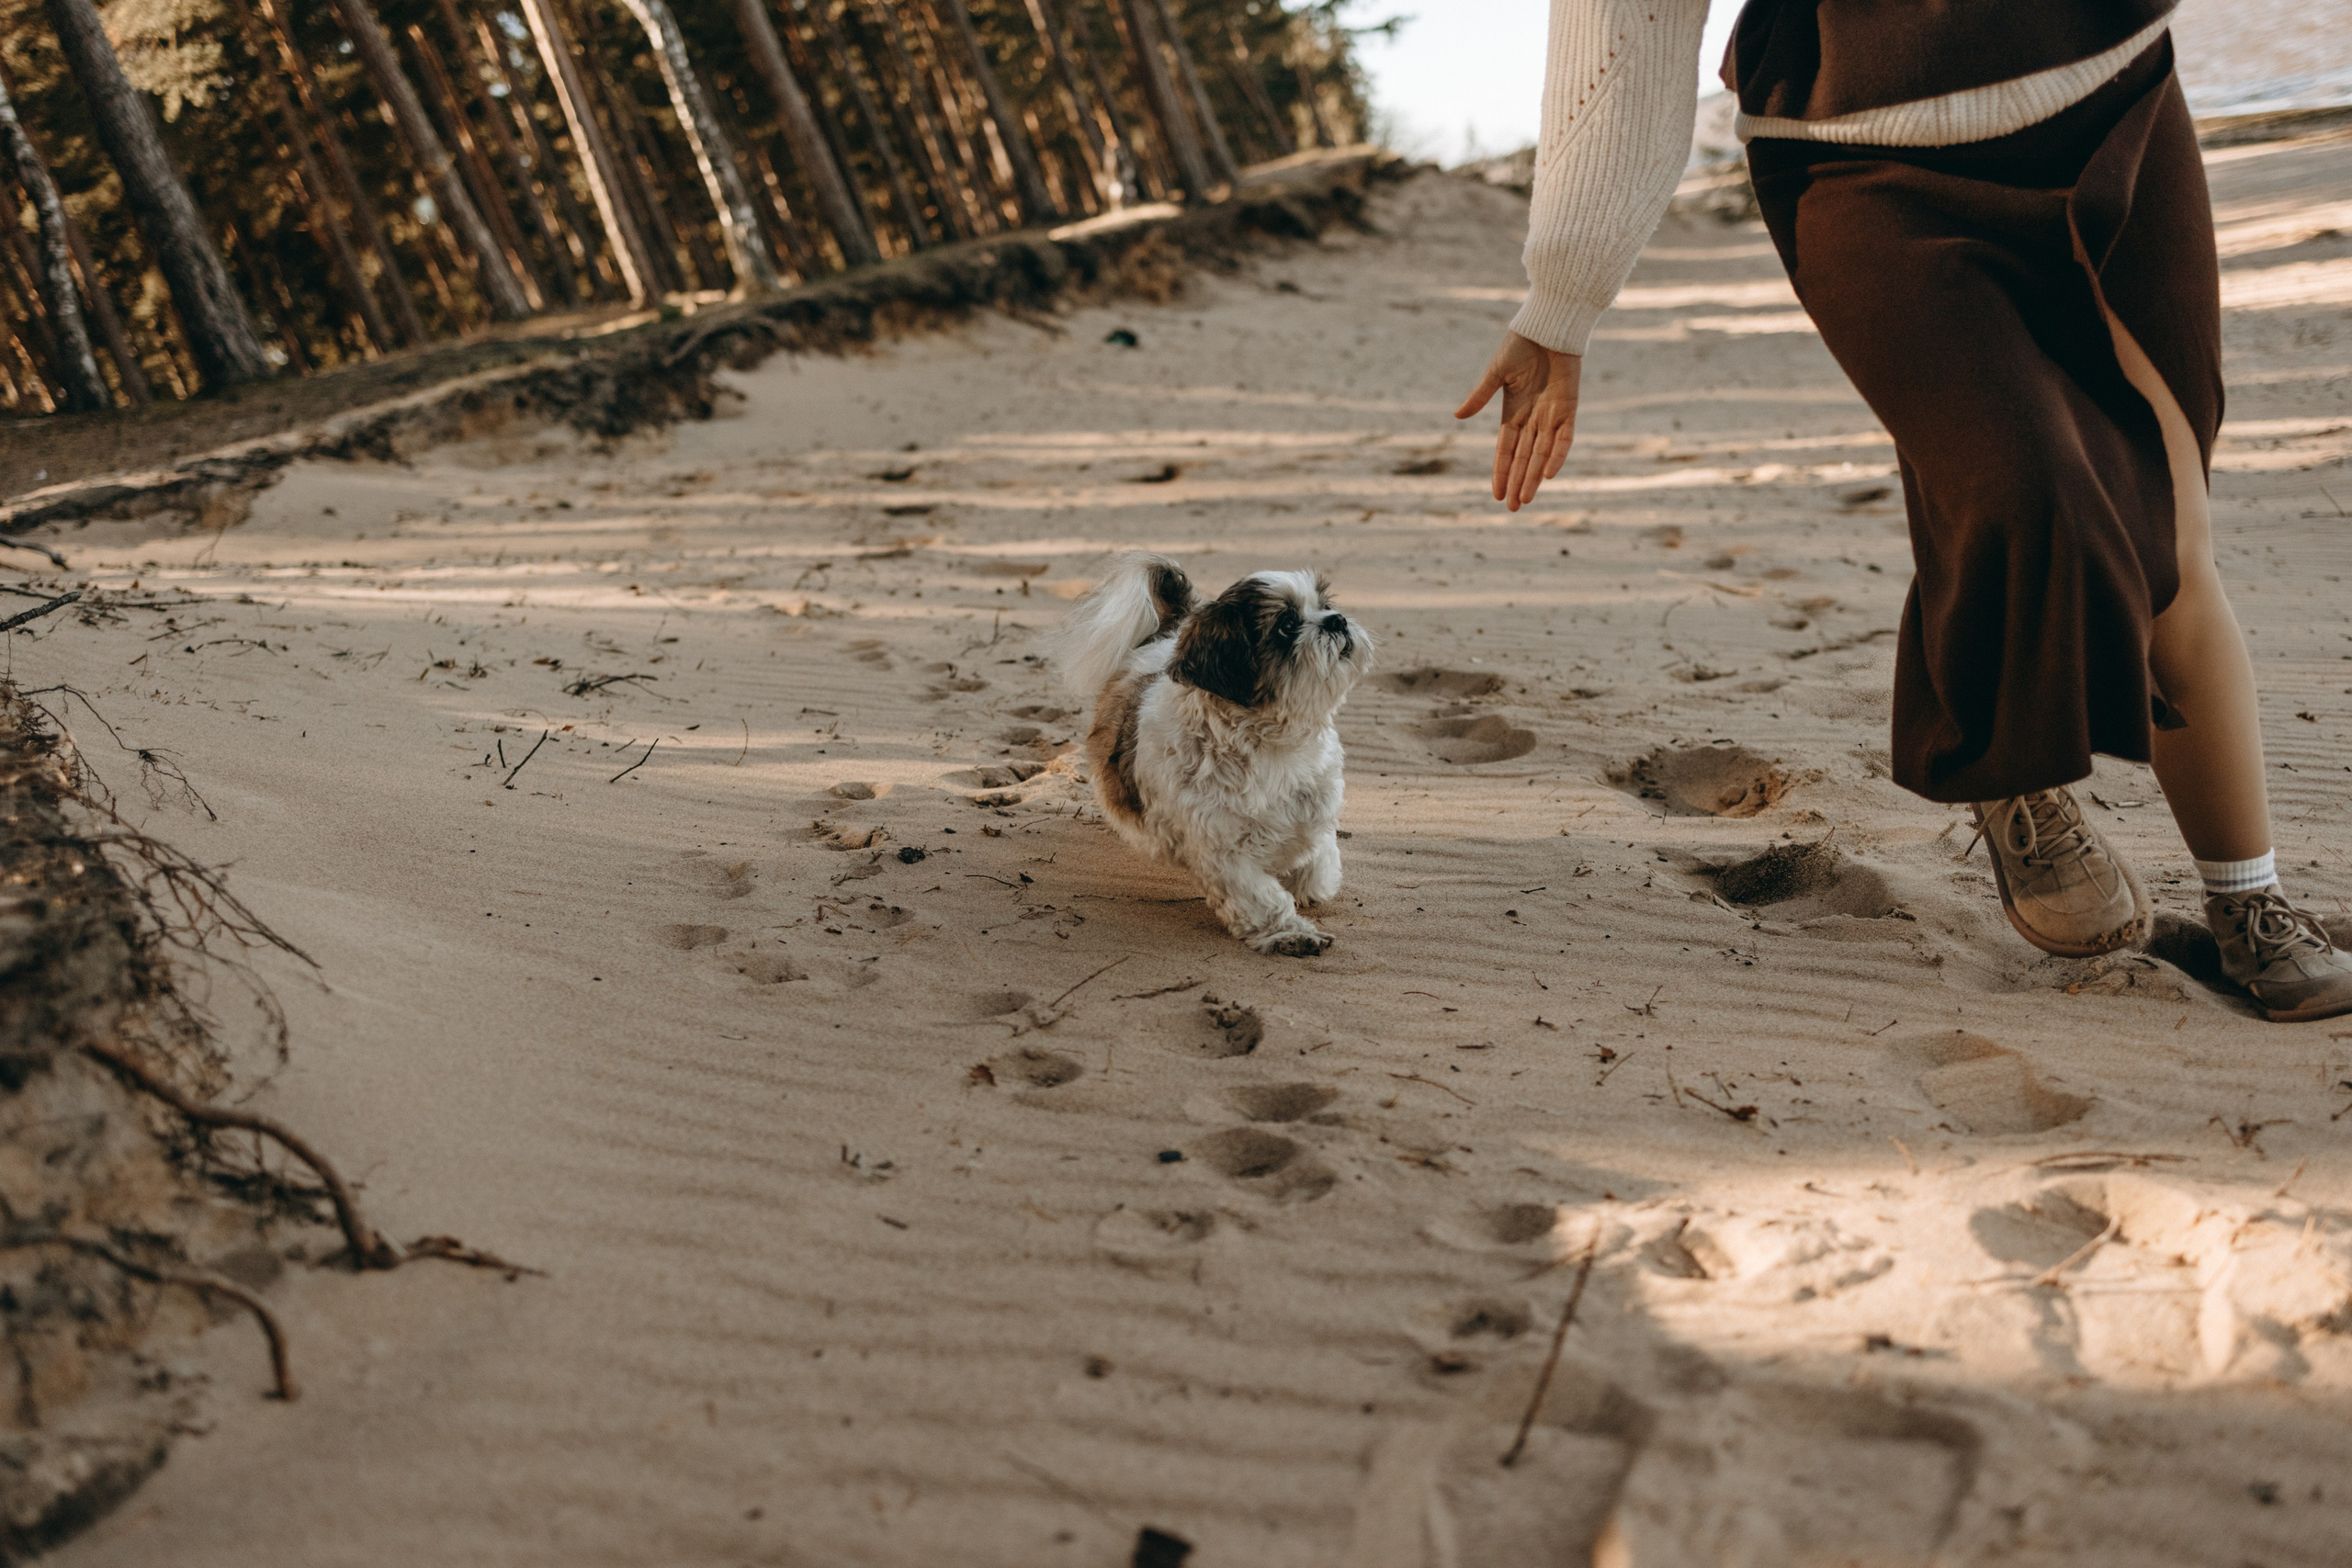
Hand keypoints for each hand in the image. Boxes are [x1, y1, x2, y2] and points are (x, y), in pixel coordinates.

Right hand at [1454, 332, 1582, 511]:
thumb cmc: (1521, 346)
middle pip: (1524, 458)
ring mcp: (1551, 415)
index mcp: (1512, 413)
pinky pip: (1564, 438)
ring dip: (1534, 477)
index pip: (1506, 450)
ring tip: (1526, 500)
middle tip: (1513, 509)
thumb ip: (1480, 396)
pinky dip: (1557, 455)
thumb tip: (1457, 417)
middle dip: (1518, 483)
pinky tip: (1549, 474)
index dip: (1501, 472)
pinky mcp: (1569, 408)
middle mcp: (1532, 419)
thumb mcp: (1496, 373)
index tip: (1496, 495)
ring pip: (1542, 454)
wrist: (1547, 326)